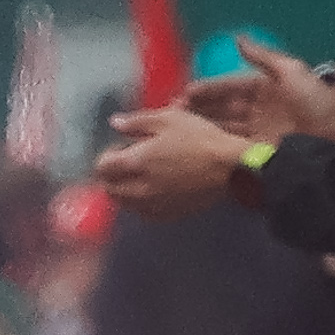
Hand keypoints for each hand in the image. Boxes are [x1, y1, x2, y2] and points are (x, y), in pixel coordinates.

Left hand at [91, 105, 253, 216]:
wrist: (232, 167)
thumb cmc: (201, 139)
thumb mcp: (168, 119)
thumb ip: (136, 122)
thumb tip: (114, 122)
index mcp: (134, 163)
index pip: (102, 167)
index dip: (107, 156)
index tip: (121, 148)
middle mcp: (139, 189)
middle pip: (109, 189)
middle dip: (111, 176)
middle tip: (126, 164)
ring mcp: (154, 205)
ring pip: (125, 203)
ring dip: (124, 191)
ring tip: (140, 177)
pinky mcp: (170, 214)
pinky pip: (145, 213)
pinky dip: (141, 203)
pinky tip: (154, 191)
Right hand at [182, 40, 334, 144]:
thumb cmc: (318, 102)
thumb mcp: (293, 71)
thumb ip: (263, 56)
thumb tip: (237, 38)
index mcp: (267, 88)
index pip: (231, 86)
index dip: (209, 88)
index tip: (185, 92)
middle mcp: (260, 109)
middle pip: (223, 107)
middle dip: (199, 108)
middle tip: (173, 111)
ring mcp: (259, 131)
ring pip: (224, 125)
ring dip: (202, 124)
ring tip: (178, 126)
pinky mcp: (260, 151)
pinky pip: (232, 144)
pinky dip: (214, 141)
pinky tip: (196, 142)